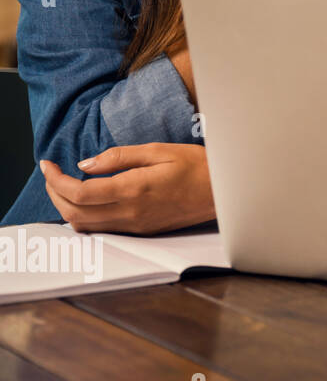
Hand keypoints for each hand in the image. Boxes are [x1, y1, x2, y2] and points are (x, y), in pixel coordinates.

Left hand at [39, 144, 214, 234]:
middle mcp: (131, 212)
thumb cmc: (197, 166)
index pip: (79, 192)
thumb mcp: (159, 150)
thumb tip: (86, 164)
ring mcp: (136, 225)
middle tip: (51, 174)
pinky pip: (101, 229)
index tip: (47, 164)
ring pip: (84, 226)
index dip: (55, 180)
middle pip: (74, 213)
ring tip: (64, 186)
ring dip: (66, 207)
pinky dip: (84, 215)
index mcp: (134, 189)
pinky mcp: (142, 230)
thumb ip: (120, 156)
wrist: (224, 191)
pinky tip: (87, 199)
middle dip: (53, 194)